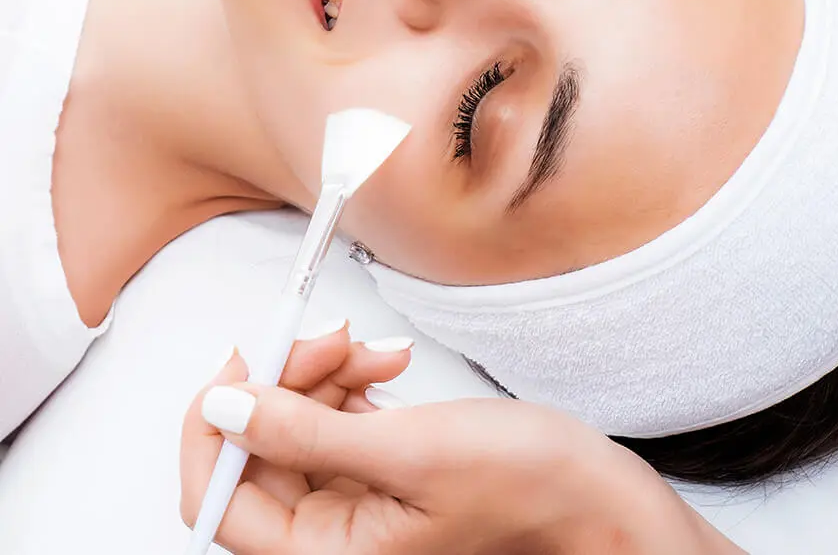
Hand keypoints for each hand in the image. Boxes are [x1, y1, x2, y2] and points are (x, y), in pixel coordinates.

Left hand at [182, 378, 743, 553]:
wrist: (588, 489)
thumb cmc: (522, 485)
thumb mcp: (409, 451)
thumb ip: (307, 430)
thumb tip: (225, 406)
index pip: (220, 498)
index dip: (215, 426)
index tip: (238, 362)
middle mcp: (329, 536)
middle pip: (262, 446)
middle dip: (288, 379)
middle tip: (328, 336)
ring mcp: (353, 500)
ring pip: (299, 421)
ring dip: (325, 371)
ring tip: (374, 348)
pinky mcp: (377, 468)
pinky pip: (336, 414)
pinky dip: (352, 378)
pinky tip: (385, 360)